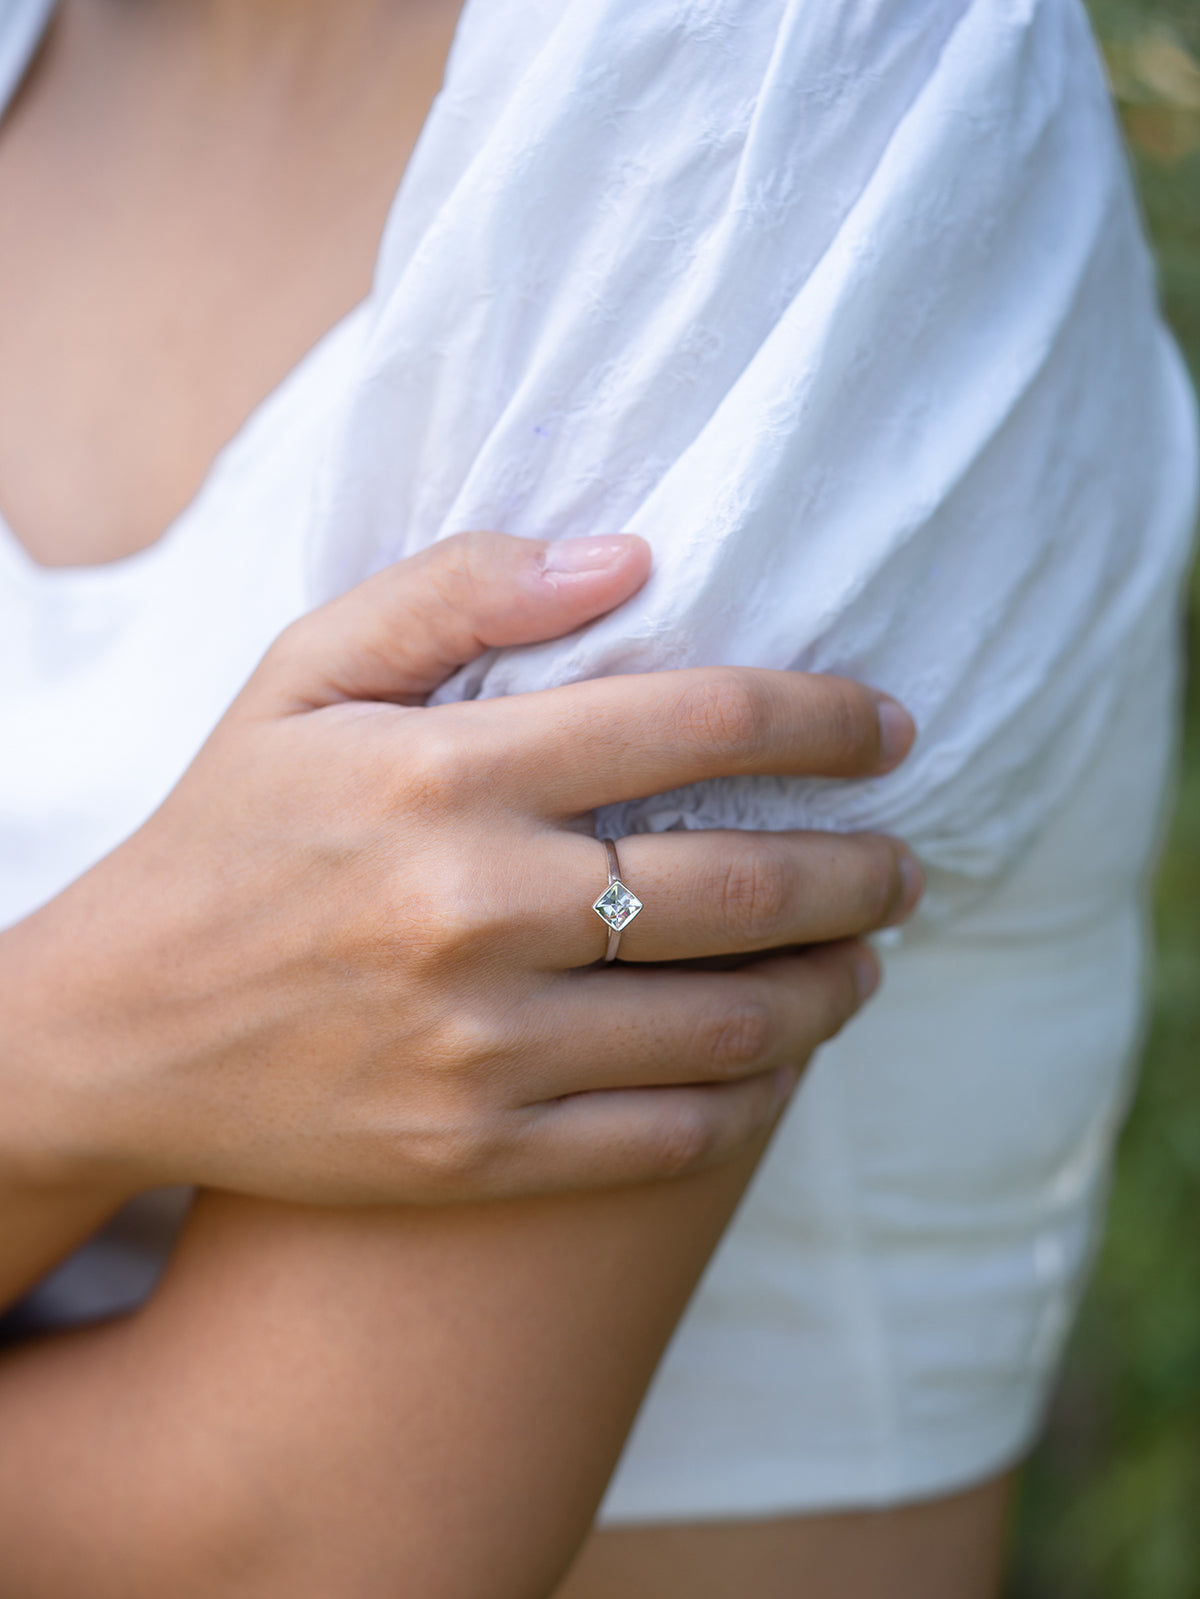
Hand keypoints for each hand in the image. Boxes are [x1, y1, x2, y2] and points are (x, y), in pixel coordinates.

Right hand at [1, 533, 919, 1205]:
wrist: (116, 1033)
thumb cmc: (226, 836)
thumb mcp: (301, 674)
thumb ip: (457, 589)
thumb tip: (630, 555)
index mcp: (441, 773)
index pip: (695, 723)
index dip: (823, 719)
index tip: (888, 729)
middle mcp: (472, 909)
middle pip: (743, 884)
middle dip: (864, 871)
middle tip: (906, 865)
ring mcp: (477, 1048)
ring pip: (728, 1022)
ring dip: (832, 986)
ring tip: (866, 962)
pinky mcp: (472, 1155)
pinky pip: (666, 1135)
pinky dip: (752, 1095)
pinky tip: (775, 1058)